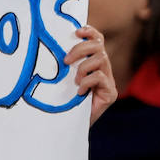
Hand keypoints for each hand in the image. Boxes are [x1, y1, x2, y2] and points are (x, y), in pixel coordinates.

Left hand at [61, 25, 116, 159]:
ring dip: (83, 67)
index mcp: (92, 62)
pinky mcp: (111, 94)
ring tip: (74, 80)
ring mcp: (108, 81)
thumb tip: (48, 44)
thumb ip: (63, 64)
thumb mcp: (60, 79)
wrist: (67, 128)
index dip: (90, 31)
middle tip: (65, 60)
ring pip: (101, 59)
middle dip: (81, 49)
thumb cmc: (62, 102)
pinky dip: (87, 81)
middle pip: (99, 46)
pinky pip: (100, 77)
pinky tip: (79, 91)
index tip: (77, 31)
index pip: (97, 39)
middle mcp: (103, 69)